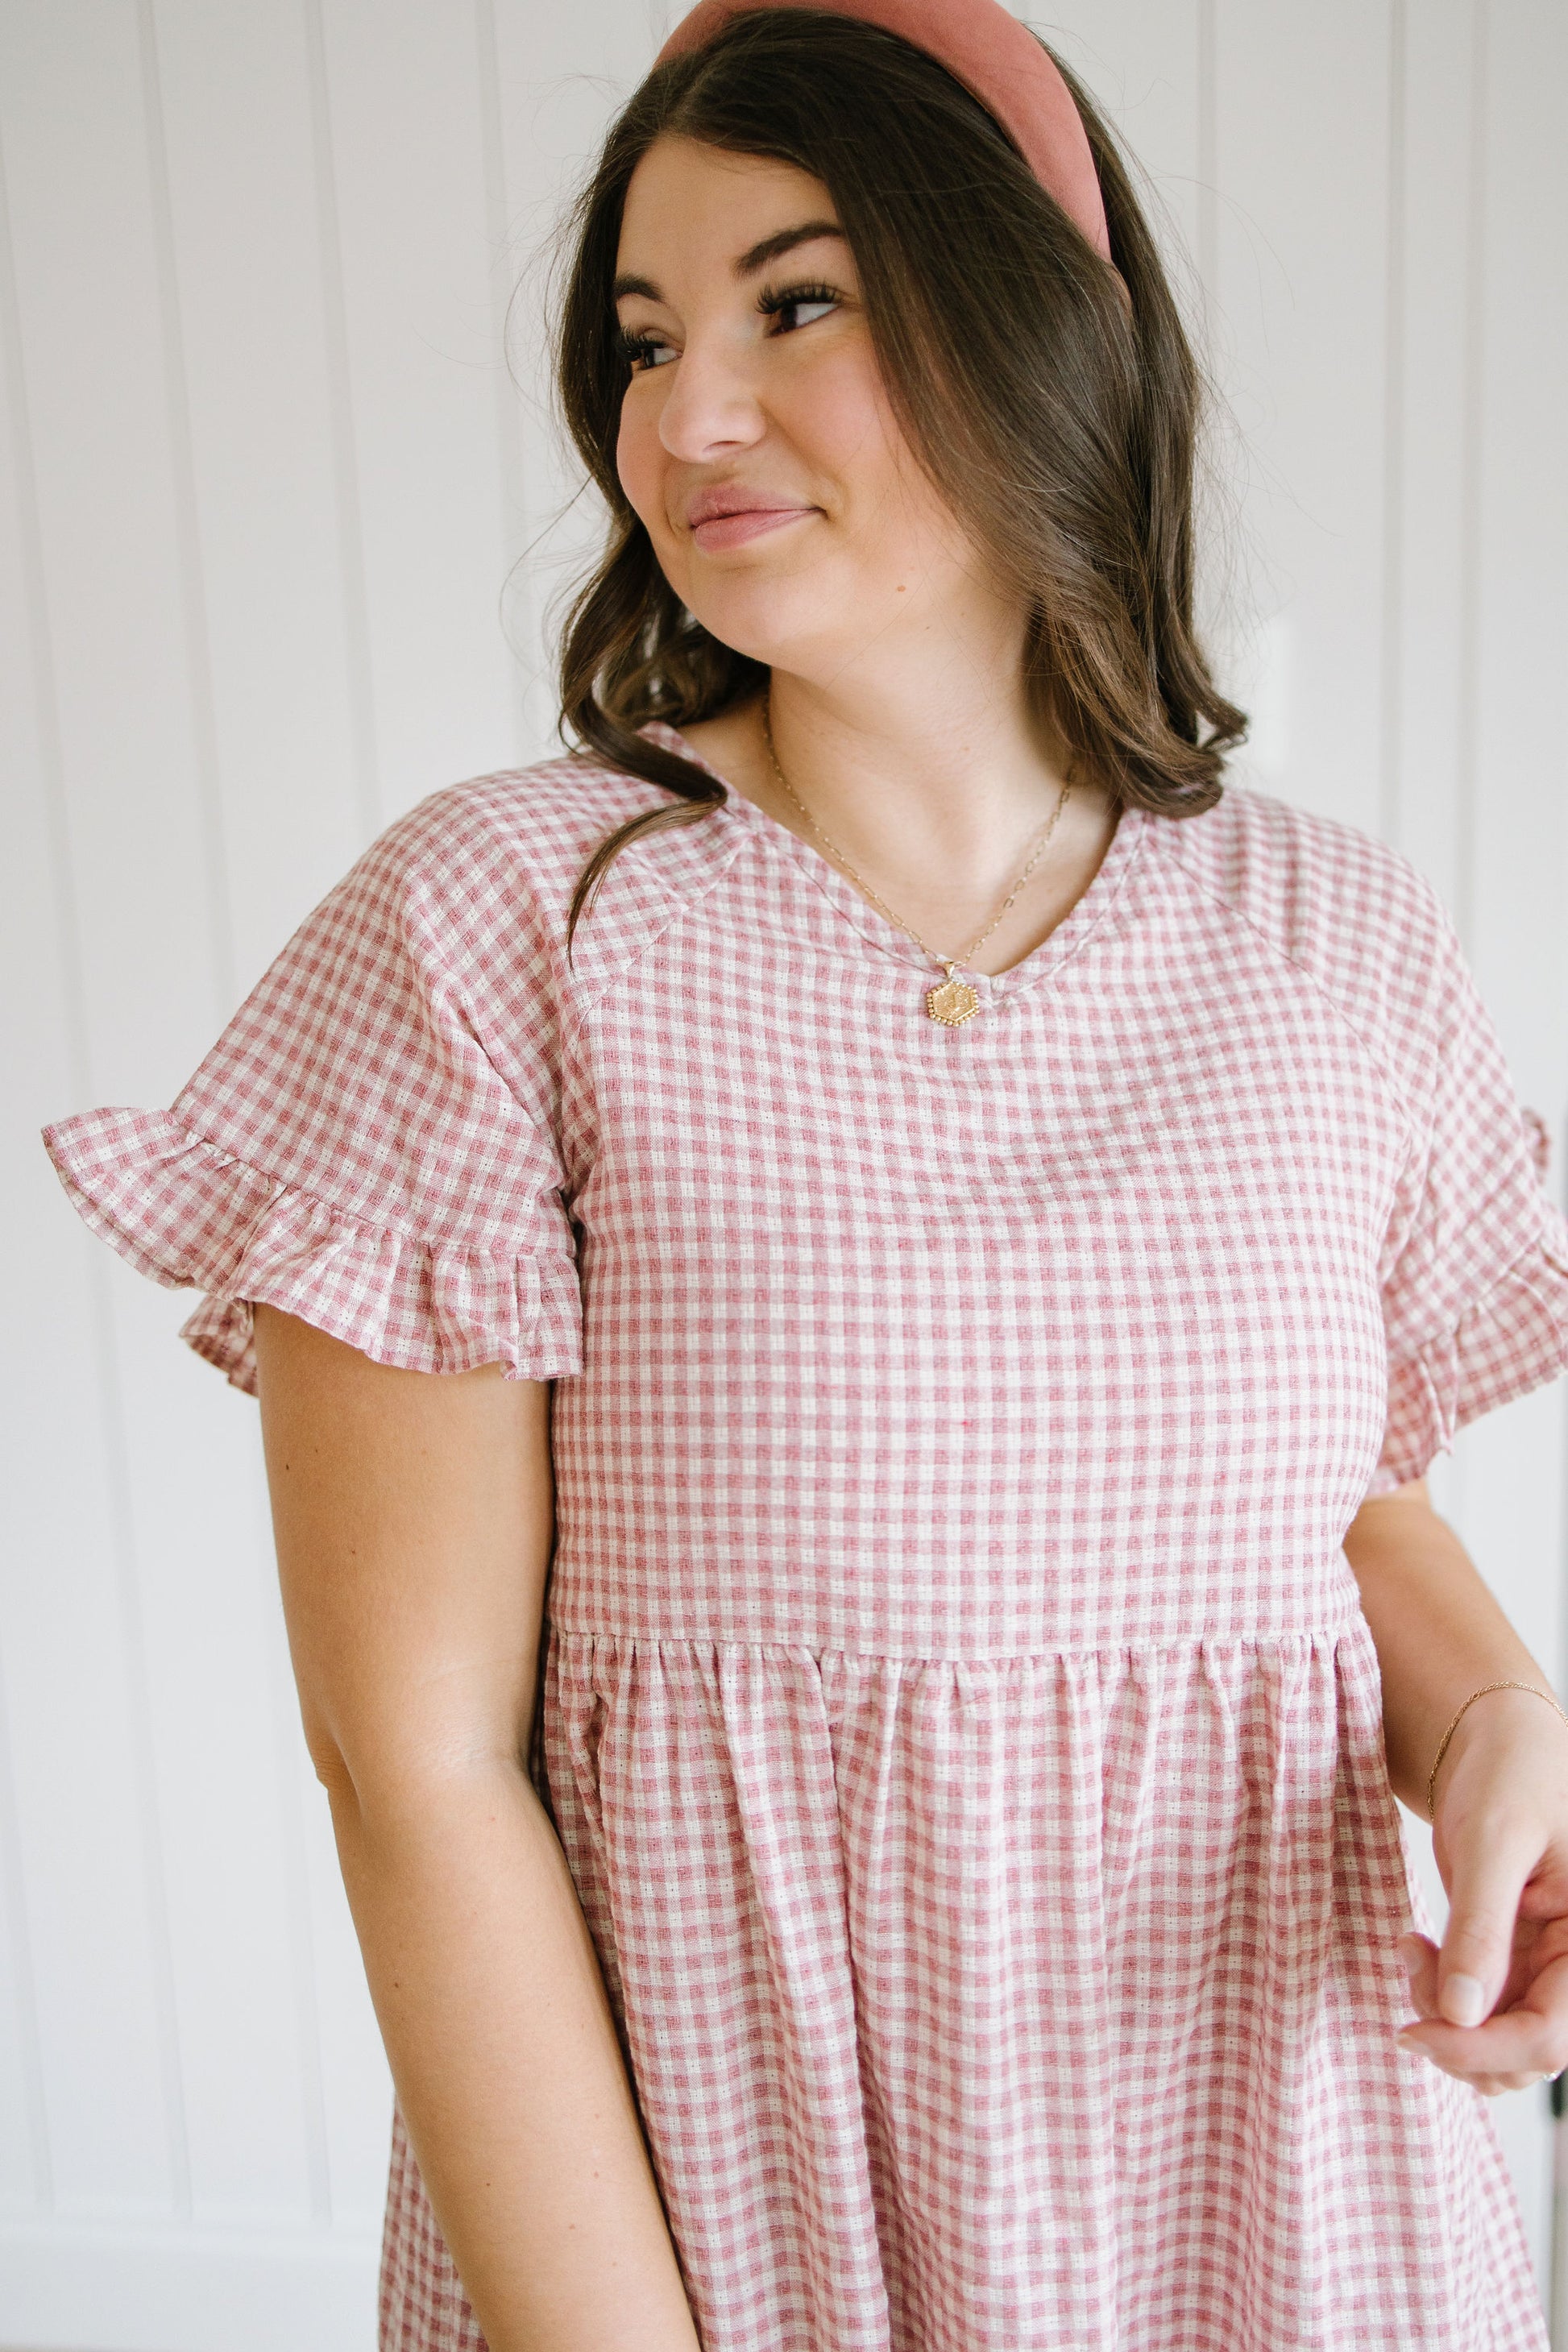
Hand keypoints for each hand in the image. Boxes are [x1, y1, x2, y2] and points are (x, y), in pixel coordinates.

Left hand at [1397, 1685, 1567, 2093]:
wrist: (1496, 1745)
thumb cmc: (1508, 1775)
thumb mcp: (1492, 1842)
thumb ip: (1481, 1927)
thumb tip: (1459, 2013)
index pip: (1549, 2036)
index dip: (1480, 2049)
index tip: (1415, 2029)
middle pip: (1521, 2054)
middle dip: (1456, 2032)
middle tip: (1410, 1959)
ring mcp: (1545, 1969)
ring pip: (1497, 2043)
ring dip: (1445, 2019)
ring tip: (1412, 1948)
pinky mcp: (1513, 1962)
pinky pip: (1481, 2015)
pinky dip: (1440, 1998)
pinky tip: (1418, 1946)